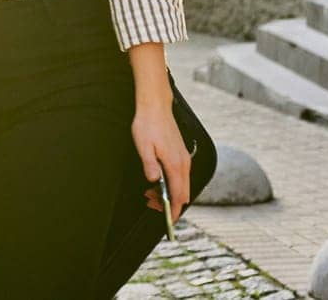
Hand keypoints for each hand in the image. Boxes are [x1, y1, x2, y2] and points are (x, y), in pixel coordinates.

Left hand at [132, 105, 191, 222]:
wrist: (155, 106)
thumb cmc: (148, 124)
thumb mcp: (143, 146)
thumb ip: (149, 165)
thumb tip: (153, 181)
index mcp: (175, 164)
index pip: (179, 195)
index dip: (174, 211)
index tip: (168, 221)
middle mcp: (183, 163)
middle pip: (183, 193)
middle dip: (170, 204)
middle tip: (151, 203)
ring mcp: (184, 159)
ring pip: (182, 185)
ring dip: (169, 193)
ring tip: (150, 192)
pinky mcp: (181, 154)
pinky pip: (180, 176)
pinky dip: (171, 184)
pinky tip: (157, 181)